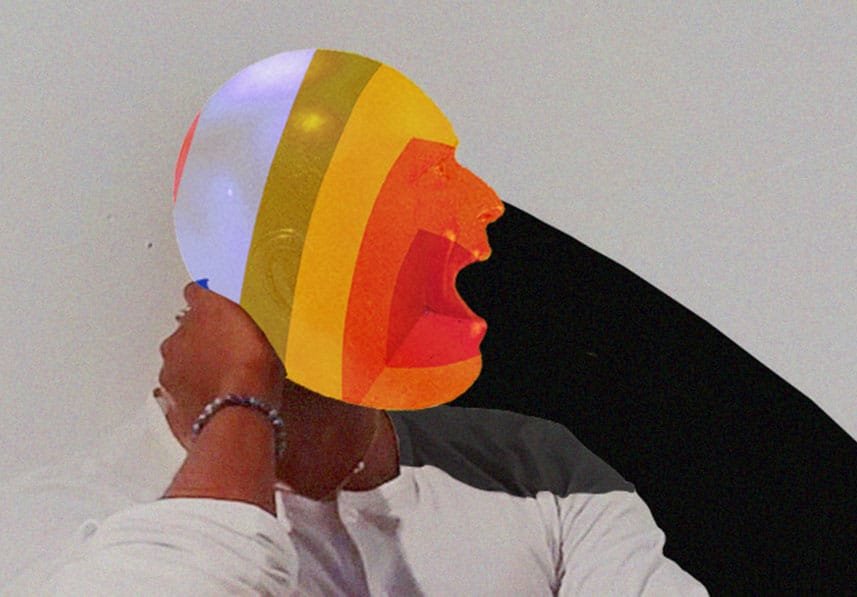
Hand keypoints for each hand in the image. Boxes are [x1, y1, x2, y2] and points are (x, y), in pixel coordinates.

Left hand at [157, 281, 284, 450]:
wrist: (238, 416)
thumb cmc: (254, 374)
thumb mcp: (262, 338)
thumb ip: (239, 325)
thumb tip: (234, 321)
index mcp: (205, 311)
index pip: (196, 292)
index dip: (204, 300)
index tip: (210, 305)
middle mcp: (180, 336)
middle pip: (185, 330)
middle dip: (200, 339)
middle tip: (225, 354)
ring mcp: (170, 369)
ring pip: (178, 361)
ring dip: (192, 367)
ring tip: (220, 381)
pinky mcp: (168, 399)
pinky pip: (175, 390)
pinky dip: (187, 393)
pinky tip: (209, 400)